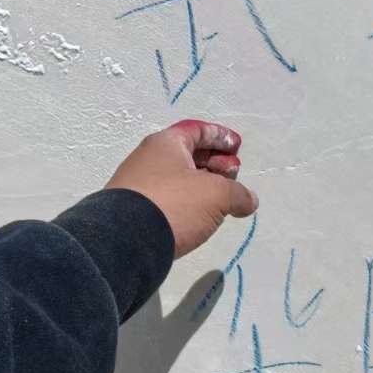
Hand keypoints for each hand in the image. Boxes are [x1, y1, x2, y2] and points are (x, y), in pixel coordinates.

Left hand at [105, 120, 257, 258]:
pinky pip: (167, 198)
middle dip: (215, 162)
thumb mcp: (217, 195)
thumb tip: (249, 201)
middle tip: (233, 175)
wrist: (124, 242)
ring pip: (177, 178)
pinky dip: (187, 202)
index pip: (197, 130)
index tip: (237, 147)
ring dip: (202, 185)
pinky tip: (198, 217)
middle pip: (188, 154)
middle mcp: (148, 158)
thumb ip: (238, 194)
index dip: (220, 136)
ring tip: (221, 201)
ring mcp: (138, 185)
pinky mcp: (133, 211)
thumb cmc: (174, 204)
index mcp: (166, 143)